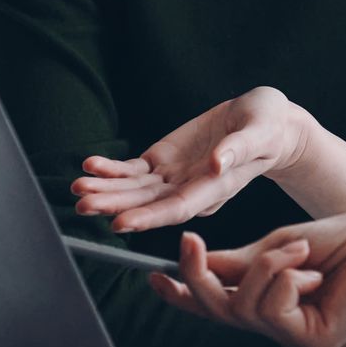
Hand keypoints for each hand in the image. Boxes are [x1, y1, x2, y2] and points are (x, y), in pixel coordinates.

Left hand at [71, 87, 311, 232]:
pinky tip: (91, 166)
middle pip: (147, 203)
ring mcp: (174, 177)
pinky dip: (112, 170)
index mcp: (214, 188)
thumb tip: (218, 163)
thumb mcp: (260, 132)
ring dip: (106, 190)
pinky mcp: (164, 161)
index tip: (120, 223)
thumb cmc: (268, 127)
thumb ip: (240, 149)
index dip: (148, 217)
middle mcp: (190, 189)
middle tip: (84, 204)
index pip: (177, 208)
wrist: (265, 123)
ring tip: (78, 187)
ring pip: (134, 190)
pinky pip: (133, 171)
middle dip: (115, 205)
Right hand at [147, 214, 345, 346]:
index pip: (216, 302)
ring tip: (297, 250)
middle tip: (189, 244)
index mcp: (270, 297)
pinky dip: (285, 279)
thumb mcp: (280, 244)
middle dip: (198, 276)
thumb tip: (198, 261)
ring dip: (265, 267)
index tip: (153, 277)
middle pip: (217, 309)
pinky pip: (272, 310)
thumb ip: (239, 260)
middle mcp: (278, 321)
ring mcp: (293, 335)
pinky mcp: (310, 341)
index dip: (182, 294)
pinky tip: (312, 271)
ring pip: (242, 307)